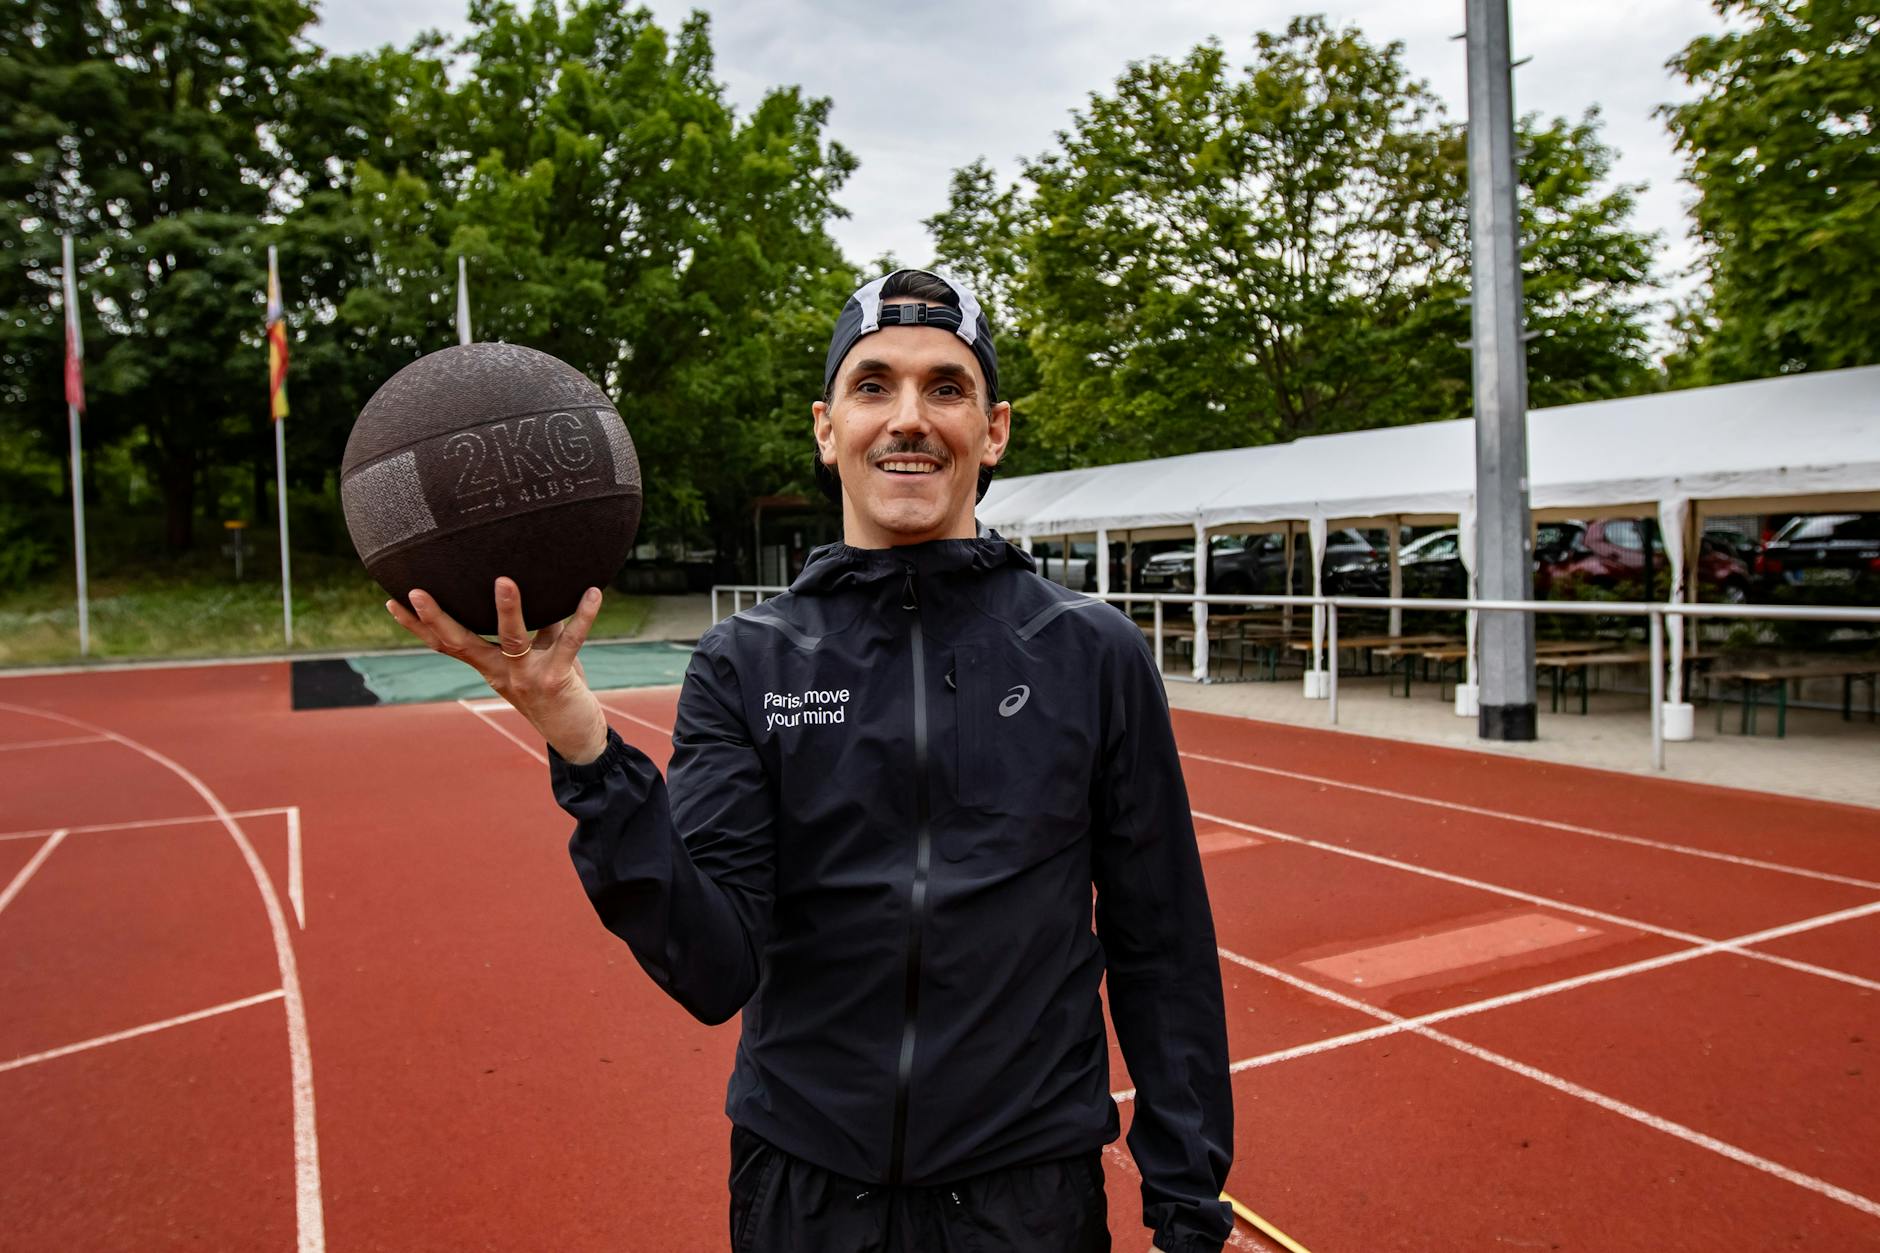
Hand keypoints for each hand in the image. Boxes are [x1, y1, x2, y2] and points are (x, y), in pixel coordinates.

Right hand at [387, 577, 609, 763]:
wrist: (577, 737)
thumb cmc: (557, 690)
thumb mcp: (541, 656)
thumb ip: (539, 625)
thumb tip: (542, 584)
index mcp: (490, 666)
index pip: (446, 643)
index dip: (417, 626)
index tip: (393, 600)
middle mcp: (500, 672)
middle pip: (461, 643)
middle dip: (436, 617)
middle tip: (416, 591)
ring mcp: (526, 678)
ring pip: (512, 640)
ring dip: (507, 610)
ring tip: (504, 581)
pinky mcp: (556, 681)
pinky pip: (569, 642)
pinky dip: (583, 616)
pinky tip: (593, 593)